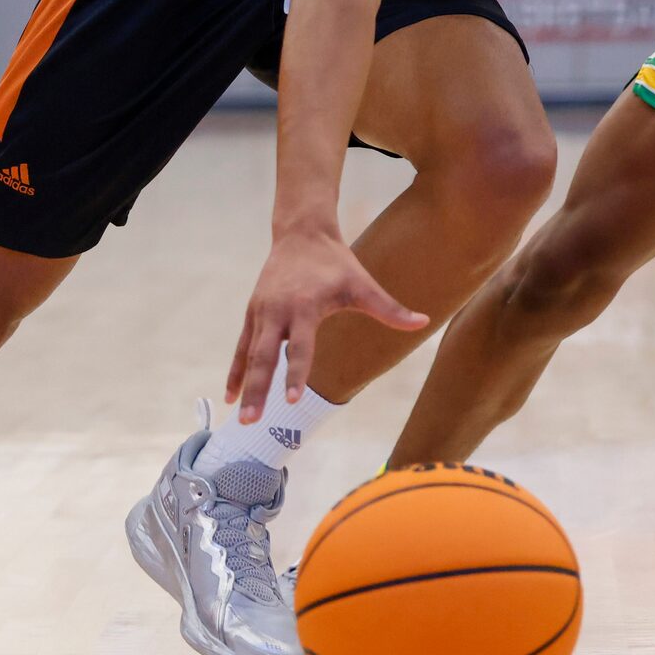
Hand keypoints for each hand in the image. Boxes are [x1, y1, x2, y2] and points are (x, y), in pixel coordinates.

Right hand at [224, 226, 427, 422]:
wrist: (302, 232)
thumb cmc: (336, 262)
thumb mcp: (362, 283)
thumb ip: (389, 308)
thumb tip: (423, 322)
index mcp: (304, 306)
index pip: (300, 346)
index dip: (296, 373)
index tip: (293, 400)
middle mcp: (277, 310)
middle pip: (264, 356)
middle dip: (259, 389)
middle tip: (251, 422)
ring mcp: (261, 311)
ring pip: (249, 355)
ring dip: (245, 386)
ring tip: (241, 418)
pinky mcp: (252, 312)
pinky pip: (241, 346)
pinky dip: (236, 370)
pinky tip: (231, 395)